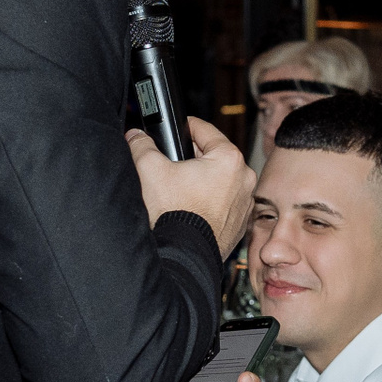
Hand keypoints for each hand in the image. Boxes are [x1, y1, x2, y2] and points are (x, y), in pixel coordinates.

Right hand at [128, 119, 255, 258]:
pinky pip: (224, 202)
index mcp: (229, 159)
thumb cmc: (173, 214)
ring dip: (202, 180)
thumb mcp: (149, 169)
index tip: (177, 126)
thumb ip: (142, 145)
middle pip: (214, 156)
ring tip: (179, 189)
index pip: (205, 130)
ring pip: (220, 180)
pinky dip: (210, 201)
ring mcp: (245, 203)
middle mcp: (244, 179)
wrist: (183, 255)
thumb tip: (136, 136)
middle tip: (172, 163)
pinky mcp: (240, 223)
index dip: (186, 126)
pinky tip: (190, 207)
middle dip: (192, 157)